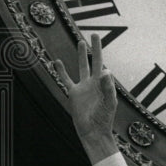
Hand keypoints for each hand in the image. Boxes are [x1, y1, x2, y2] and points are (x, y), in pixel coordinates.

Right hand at [54, 34, 117, 163]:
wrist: (92, 131)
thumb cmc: (103, 118)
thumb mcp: (108, 102)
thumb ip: (107, 87)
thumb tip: (107, 70)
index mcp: (104, 84)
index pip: (104, 68)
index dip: (103, 69)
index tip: (102, 74)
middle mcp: (94, 82)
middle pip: (94, 61)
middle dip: (95, 48)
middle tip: (95, 34)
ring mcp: (83, 87)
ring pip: (81, 67)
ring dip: (81, 55)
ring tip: (81, 42)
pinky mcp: (73, 93)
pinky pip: (66, 79)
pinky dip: (61, 71)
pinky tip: (57, 61)